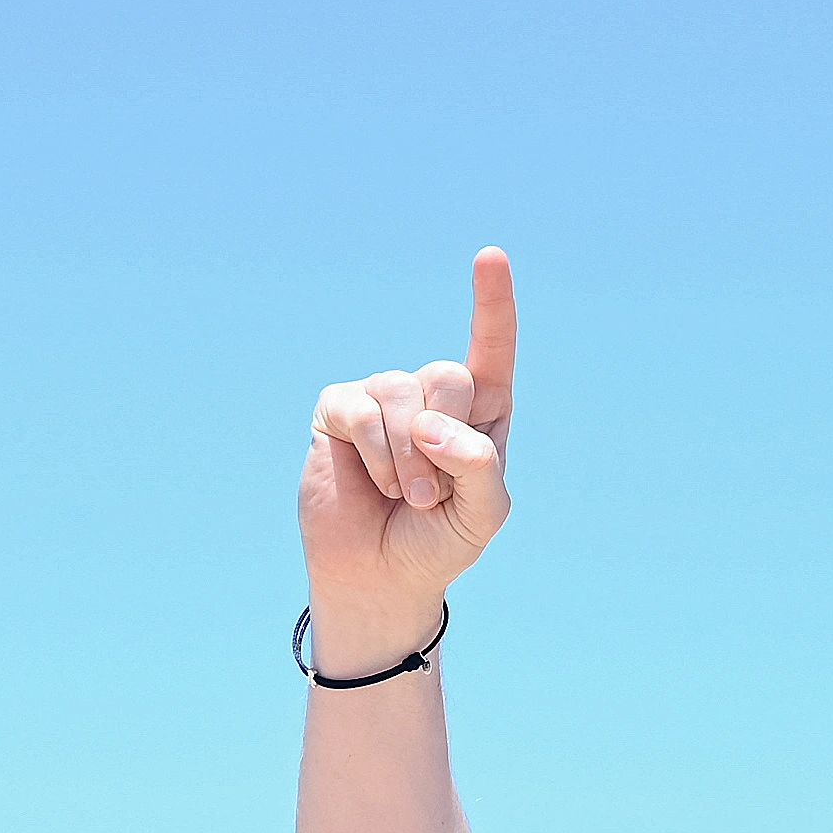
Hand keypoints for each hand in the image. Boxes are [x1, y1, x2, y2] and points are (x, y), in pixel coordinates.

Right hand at [301, 250, 517, 672]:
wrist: (383, 576)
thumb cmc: (440, 541)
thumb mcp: (483, 513)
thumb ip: (478, 465)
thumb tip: (430, 423)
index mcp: (480, 411)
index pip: (491, 348)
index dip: (492, 304)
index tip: (490, 256)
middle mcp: (432, 394)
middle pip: (448, 377)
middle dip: (444, 441)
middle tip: (434, 494)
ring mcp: (383, 397)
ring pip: (403, 396)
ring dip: (408, 459)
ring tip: (407, 496)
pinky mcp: (340, 411)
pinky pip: (360, 412)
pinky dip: (375, 455)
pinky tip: (374, 483)